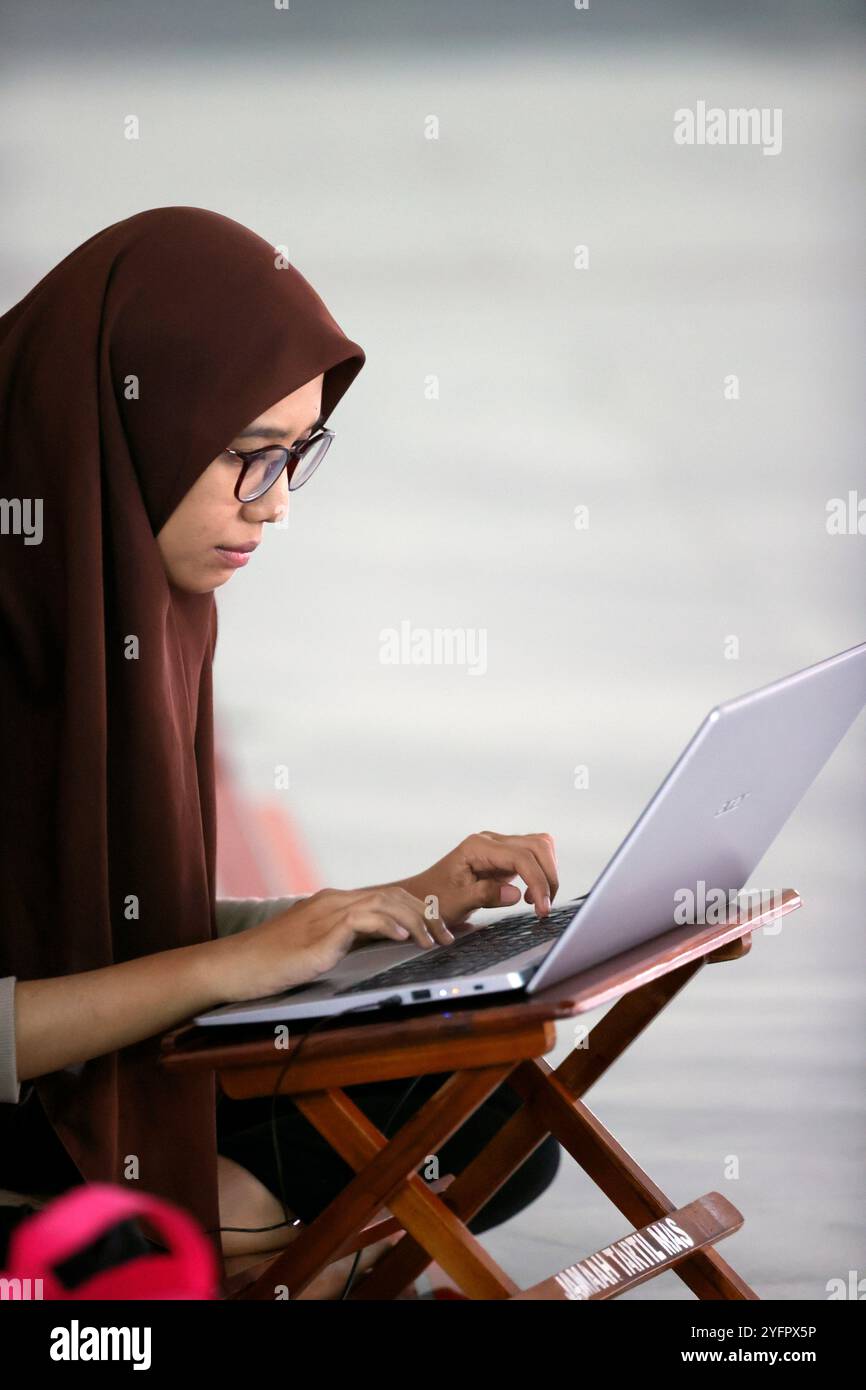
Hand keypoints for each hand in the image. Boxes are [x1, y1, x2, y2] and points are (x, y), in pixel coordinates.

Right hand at [214, 886, 452, 1003]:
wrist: (234, 967)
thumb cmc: (271, 963)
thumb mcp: (318, 948)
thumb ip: (346, 940)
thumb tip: (381, 945)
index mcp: (335, 903)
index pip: (389, 896)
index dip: (420, 909)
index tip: (442, 928)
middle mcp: (334, 901)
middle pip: (394, 894)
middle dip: (427, 914)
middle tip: (448, 937)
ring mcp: (326, 913)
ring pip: (384, 902)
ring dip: (416, 921)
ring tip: (433, 940)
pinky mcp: (319, 933)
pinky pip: (362, 919)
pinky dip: (387, 925)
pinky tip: (402, 938)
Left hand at [399, 831, 558, 927]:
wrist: (422, 897)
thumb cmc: (434, 899)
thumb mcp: (455, 902)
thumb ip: (484, 895)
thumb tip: (515, 894)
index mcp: (477, 847)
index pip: (520, 857)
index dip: (537, 882)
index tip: (541, 907)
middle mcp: (491, 842)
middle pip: (537, 846)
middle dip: (548, 876)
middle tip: (543, 908)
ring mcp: (499, 848)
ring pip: (540, 847)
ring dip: (547, 873)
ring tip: (538, 902)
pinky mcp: (504, 859)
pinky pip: (533, 857)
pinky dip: (540, 874)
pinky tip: (529, 896)